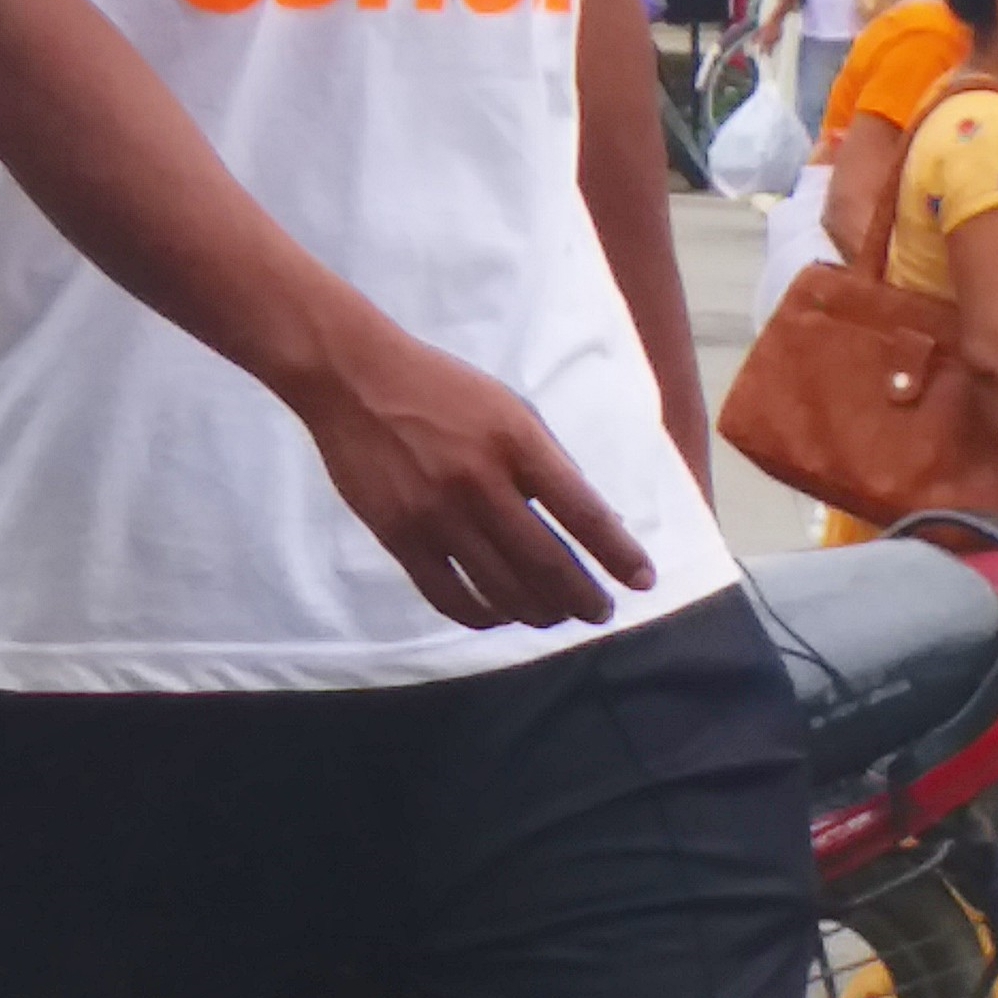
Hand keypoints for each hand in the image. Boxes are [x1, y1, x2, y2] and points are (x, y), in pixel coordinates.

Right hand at [294, 328, 654, 633]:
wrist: (355, 380)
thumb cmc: (443, 391)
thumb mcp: (509, 410)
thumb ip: (548, 463)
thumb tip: (592, 523)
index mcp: (517, 442)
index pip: (583, 513)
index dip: (619, 554)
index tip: (642, 581)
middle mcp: (480, 482)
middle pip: (546, 563)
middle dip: (582, 598)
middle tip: (598, 613)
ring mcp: (437, 514)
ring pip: (502, 588)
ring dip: (538, 612)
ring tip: (553, 616)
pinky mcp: (399, 536)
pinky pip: (449, 596)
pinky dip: (481, 615)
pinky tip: (498, 614)